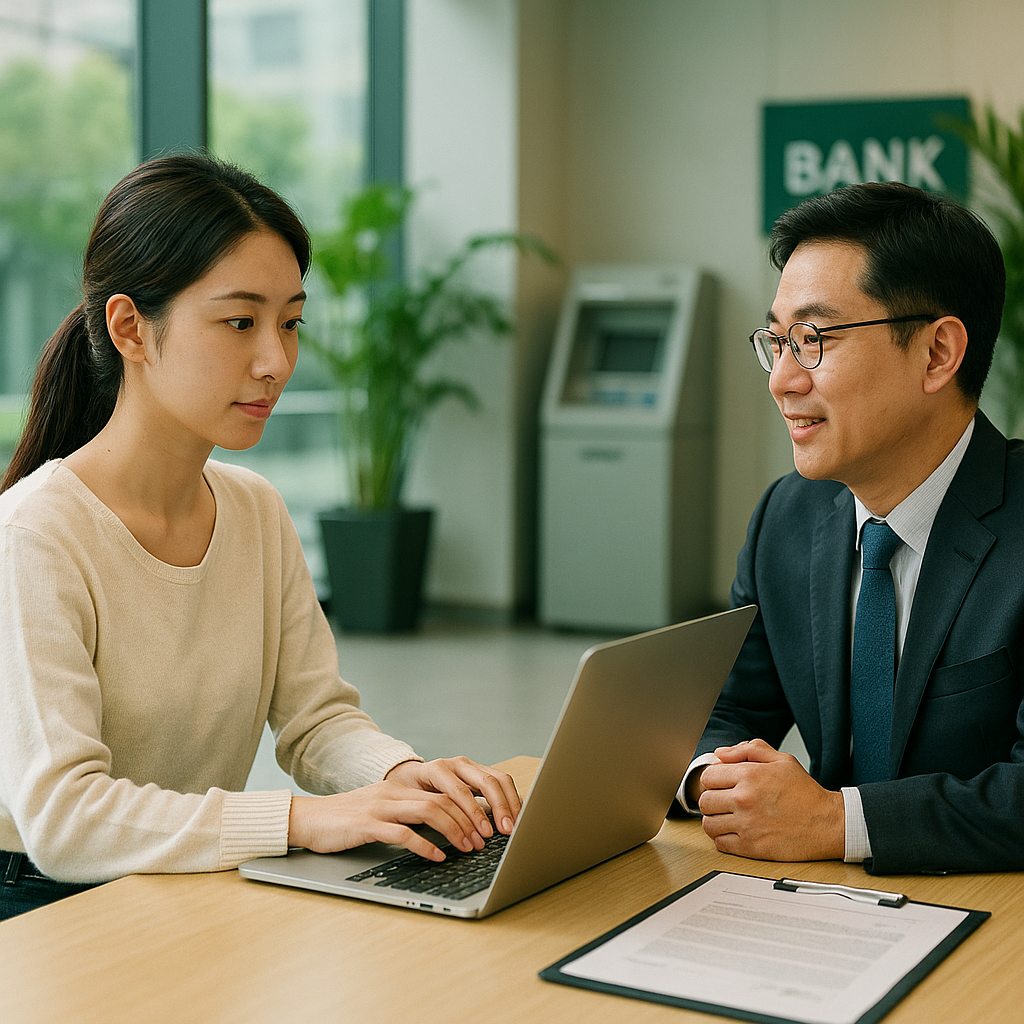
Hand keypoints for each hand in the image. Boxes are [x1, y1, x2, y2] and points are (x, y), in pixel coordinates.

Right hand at [287, 756, 520, 861]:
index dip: (470, 808)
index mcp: (401, 789)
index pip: (445, 791)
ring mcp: (381, 807)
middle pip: (443, 799)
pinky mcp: (367, 824)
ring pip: (428, 811)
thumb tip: (443, 830)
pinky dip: (424, 845)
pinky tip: (437, 857)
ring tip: (468, 848)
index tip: (486, 826)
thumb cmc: (346, 822)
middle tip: (484, 841)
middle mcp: (395, 793)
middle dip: (469, 820)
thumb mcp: (382, 812)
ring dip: (454, 831)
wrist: (307, 819)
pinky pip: (402, 832)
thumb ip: (409, 815)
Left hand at [697, 739, 844, 860]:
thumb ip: (749, 750)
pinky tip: (736, 832)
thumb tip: (721, 753)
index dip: (714, 780)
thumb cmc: (806, 793)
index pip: (707, 777)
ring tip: (729, 818)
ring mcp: (746, 825)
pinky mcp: (751, 847)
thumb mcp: (782, 760)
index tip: (722, 785)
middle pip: (705, 801)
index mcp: (749, 776)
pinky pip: (720, 844)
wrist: (828, 823)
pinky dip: (723, 839)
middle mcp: (743, 800)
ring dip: (716, 821)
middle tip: (725, 802)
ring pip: (708, 824)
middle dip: (713, 800)